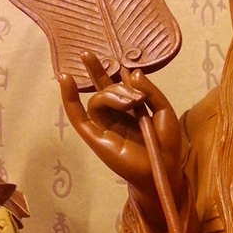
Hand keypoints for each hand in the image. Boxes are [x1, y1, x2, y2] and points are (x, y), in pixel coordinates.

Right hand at [59, 52, 184, 221]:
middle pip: (105, 90)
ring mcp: (104, 127)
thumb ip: (149, 91)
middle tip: (134, 92)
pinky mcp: (96, 138)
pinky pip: (77, 116)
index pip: (115, 86)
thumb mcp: (164, 111)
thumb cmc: (166, 144)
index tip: (119, 63)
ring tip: (132, 103)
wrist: (163, 169)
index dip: (113, 72)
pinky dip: (69, 98)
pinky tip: (65, 79)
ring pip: (98, 100)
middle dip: (117, 85)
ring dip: (113, 94)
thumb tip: (130, 72)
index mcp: (130, 111)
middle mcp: (115, 117)